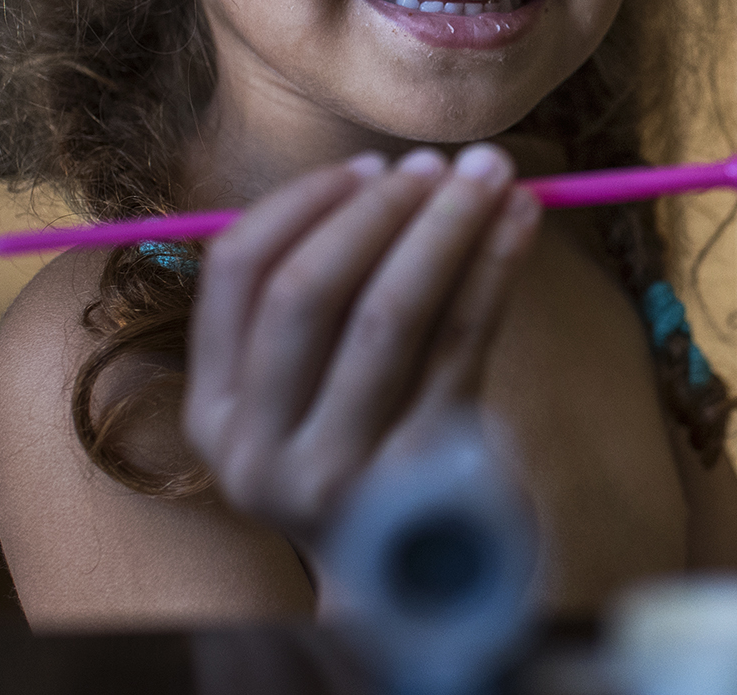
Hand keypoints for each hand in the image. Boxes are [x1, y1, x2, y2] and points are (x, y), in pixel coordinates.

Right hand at [183, 144, 538, 559]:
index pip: (236, 275)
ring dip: (444, 225)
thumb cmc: (367, 447)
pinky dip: (494, 267)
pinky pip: (464, 343)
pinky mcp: (424, 474)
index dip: (301, 205)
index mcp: (217, 412)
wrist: (415, 573)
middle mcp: (260, 448)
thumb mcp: (312, 389)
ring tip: (490, 173)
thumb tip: (389, 175)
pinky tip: (520, 220)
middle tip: (437, 162)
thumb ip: (322, 297)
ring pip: (391, 314)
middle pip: (310, 291)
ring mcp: (341, 468)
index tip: (365, 166)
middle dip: (380, 210)